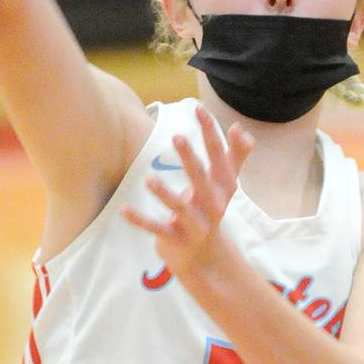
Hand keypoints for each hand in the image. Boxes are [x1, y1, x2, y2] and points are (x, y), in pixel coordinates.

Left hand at [121, 108, 254, 280]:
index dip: (210, 132)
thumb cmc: (210, 209)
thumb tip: (240, 128)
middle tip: (176, 136)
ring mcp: (194, 224)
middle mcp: (212, 205)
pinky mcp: (176, 239)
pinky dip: (139, 220)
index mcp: (223, 187)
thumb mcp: (225, 184)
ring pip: (179, 208)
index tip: (198, 108)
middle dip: (190, 159)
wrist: (204, 255)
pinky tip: (123, 210)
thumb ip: (235, 155)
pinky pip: (155, 228)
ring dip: (165, 194)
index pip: (218, 156)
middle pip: (201, 179)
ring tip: (150, 179)